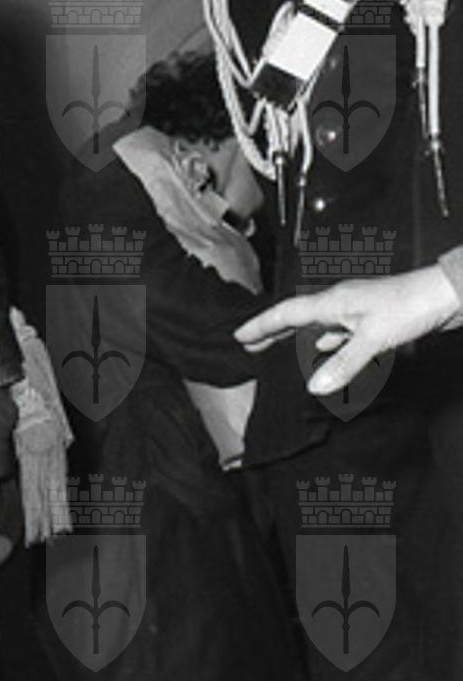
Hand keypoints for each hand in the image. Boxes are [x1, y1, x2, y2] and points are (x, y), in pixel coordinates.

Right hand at [235, 268, 462, 394]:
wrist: (446, 294)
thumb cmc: (411, 307)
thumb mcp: (372, 339)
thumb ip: (342, 364)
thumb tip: (314, 386)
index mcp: (332, 302)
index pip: (285, 314)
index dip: (260, 325)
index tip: (238, 336)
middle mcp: (340, 303)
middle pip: (296, 316)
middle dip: (271, 330)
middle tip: (249, 343)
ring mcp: (356, 309)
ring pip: (316, 323)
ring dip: (296, 335)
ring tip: (279, 346)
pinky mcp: (372, 317)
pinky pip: (338, 329)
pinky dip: (325, 340)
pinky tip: (325, 347)